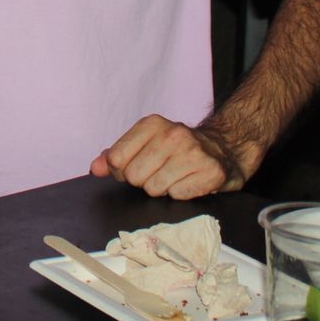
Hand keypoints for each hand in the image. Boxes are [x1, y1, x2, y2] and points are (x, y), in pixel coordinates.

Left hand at [88, 114, 246, 198]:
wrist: (224, 149)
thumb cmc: (178, 148)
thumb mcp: (145, 143)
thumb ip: (116, 155)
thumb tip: (95, 168)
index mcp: (152, 124)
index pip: (116, 159)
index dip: (122, 171)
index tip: (136, 166)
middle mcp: (173, 135)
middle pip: (134, 177)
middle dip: (143, 181)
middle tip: (159, 172)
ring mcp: (193, 152)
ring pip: (154, 189)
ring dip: (162, 188)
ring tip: (175, 176)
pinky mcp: (210, 171)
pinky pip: (177, 196)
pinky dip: (181, 193)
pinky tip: (189, 181)